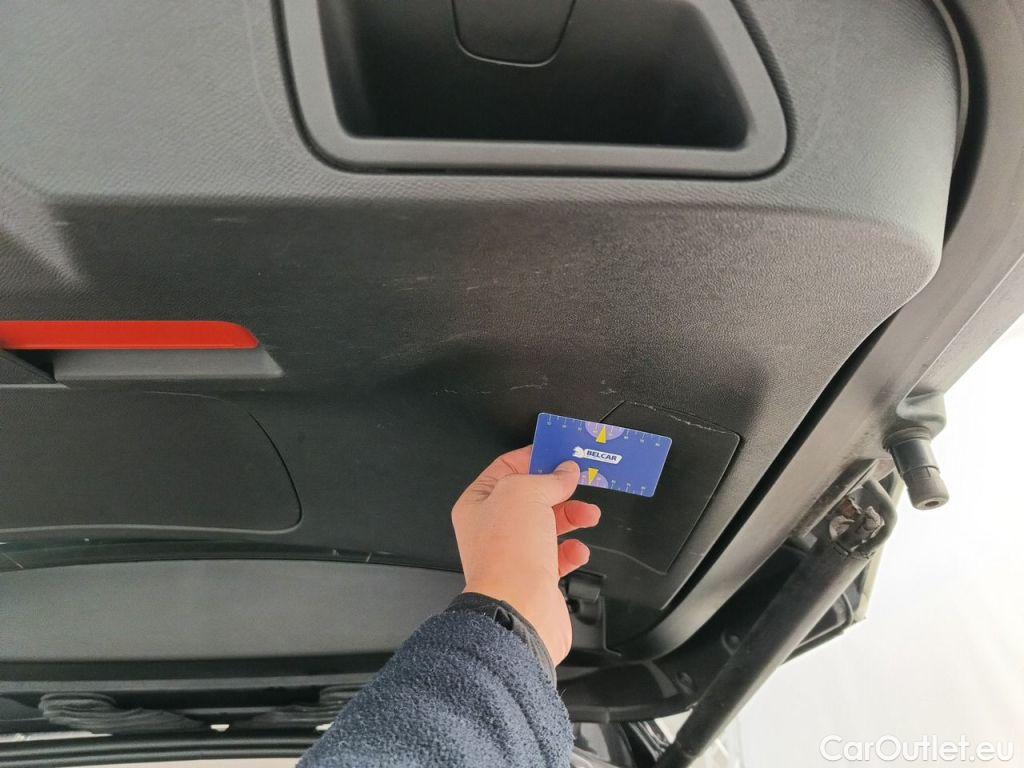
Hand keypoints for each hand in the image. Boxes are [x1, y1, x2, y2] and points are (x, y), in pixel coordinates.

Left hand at [451, 446, 600, 664]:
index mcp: (477, 503)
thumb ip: (549, 478)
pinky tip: (578, 550)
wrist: (519, 610)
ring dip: (572, 517)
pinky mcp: (534, 578)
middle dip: (559, 489)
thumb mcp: (527, 493)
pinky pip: (557, 557)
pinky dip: (571, 551)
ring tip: (589, 515)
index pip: (506, 468)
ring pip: (547, 525)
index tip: (559, 452)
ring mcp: (513, 554)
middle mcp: (492, 529)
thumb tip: (565, 471)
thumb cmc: (508, 554)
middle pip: (531, 497)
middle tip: (581, 482)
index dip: (534, 457)